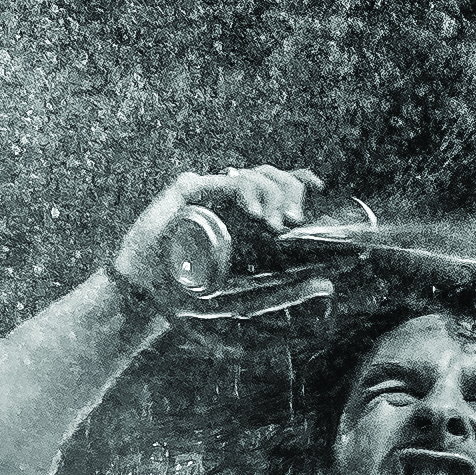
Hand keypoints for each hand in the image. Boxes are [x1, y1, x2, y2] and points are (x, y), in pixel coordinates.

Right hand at [108, 165, 320, 300]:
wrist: (147, 298)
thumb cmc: (192, 298)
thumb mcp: (247, 300)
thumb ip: (286, 294)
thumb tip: (328, 285)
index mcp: (243, 219)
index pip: (277, 188)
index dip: (298, 181)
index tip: (318, 186)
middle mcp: (228, 201)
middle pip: (269, 176)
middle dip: (289, 190)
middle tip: (294, 221)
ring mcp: (208, 193)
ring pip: (251, 174)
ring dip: (270, 191)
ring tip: (275, 222)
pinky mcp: (188, 189)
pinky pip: (224, 181)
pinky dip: (245, 190)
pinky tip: (257, 212)